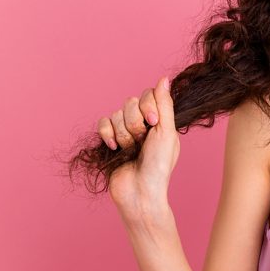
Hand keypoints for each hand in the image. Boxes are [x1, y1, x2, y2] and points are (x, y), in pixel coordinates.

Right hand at [97, 75, 178, 217]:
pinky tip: (114, 148)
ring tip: (130, 150)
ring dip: (123, 134)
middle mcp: (143, 124)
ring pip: (116, 115)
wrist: (139, 192)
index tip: (153, 123)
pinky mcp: (110, 141)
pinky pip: (102, 124)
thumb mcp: (166, 133)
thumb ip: (164, 104)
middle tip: (142, 141)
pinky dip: (107, 135)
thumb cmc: (158, 167)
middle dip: (134, 123)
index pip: (148, 95)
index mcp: (159, 121)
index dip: (147, 106)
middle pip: (130, 103)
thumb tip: (163, 78)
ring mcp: (125, 133)